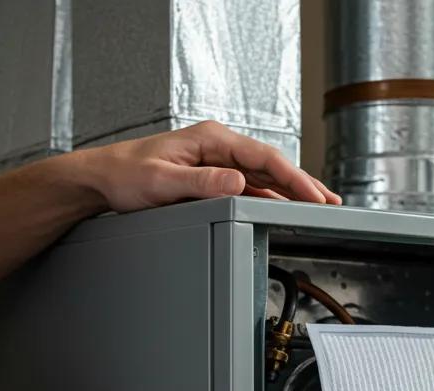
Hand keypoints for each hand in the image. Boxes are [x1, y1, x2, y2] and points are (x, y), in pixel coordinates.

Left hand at [75, 120, 341, 212]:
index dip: (293, 178)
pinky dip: (270, 196)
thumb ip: (203, 182)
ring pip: (263, 176)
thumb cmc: (126, 175)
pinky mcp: (211, 177)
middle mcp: (217, 146)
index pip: (264, 157)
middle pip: (271, 165)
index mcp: (210, 139)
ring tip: (316, 206)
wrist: (103, 178)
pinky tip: (283, 207)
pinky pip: (248, 186)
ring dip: (290, 192)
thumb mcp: (164, 182)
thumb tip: (238, 182)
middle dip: (302, 184)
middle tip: (329, 202)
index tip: (313, 195)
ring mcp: (216, 161)